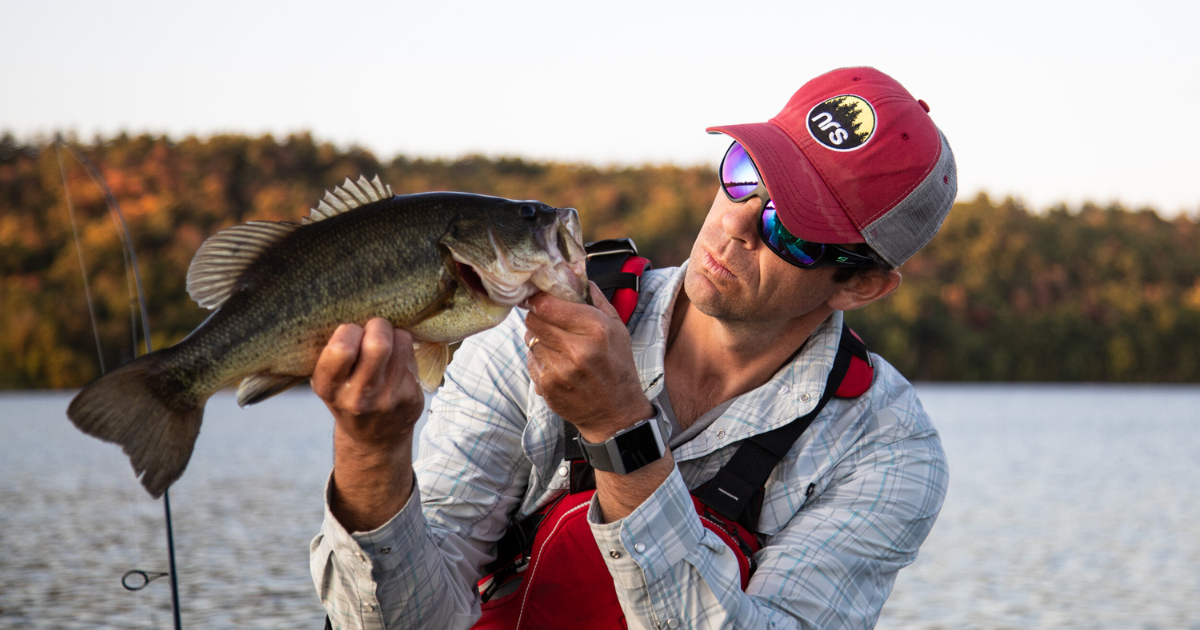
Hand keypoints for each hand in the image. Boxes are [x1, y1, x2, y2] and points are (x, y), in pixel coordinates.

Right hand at [312, 318, 425, 447]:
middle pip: (378, 343)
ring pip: (400, 342)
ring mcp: (388, 398)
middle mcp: (358, 396)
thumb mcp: (328, 383)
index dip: (349, 331)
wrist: (373, 440)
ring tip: (387, 341)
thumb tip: (354, 309)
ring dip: (394, 333)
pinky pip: (412, 354)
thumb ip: (334, 355)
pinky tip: (397, 360)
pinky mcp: (411, 396)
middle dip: (377, 325)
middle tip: (375, 329)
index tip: (351, 334)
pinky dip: (405, 348)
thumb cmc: (347, 398)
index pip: (341, 348)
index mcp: (329, 388)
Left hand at [524, 283, 654, 442]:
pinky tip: (556, 363)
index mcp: (596, 329)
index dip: (539, 298)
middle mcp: (577, 349)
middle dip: (537, 316)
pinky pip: (531, 360)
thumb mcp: (618, 328)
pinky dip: (539, 358)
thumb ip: (596, 299)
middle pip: (534, 319)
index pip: (548, 304)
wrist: (616, 414)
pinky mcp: (548, 386)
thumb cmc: (617, 366)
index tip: (539, 298)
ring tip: (557, 345)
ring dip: (538, 338)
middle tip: (546, 319)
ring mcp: (560, 370)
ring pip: (530, 339)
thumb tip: (576, 273)